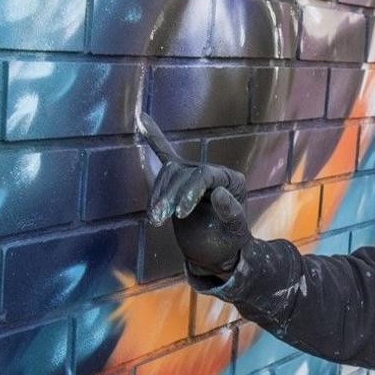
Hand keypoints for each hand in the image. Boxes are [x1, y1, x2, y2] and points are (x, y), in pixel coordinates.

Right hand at [137, 111, 251, 278]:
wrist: (216, 254)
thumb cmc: (228, 243)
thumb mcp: (234, 233)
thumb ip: (231, 213)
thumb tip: (218, 191)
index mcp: (231, 181)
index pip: (206, 175)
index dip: (189, 191)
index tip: (179, 214)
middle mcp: (213, 173)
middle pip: (184, 173)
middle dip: (169, 195)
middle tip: (158, 220)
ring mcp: (193, 175)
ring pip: (169, 173)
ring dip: (158, 194)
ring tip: (154, 219)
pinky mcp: (178, 181)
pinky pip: (165, 154)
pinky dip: (154, 139)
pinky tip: (141, 119)